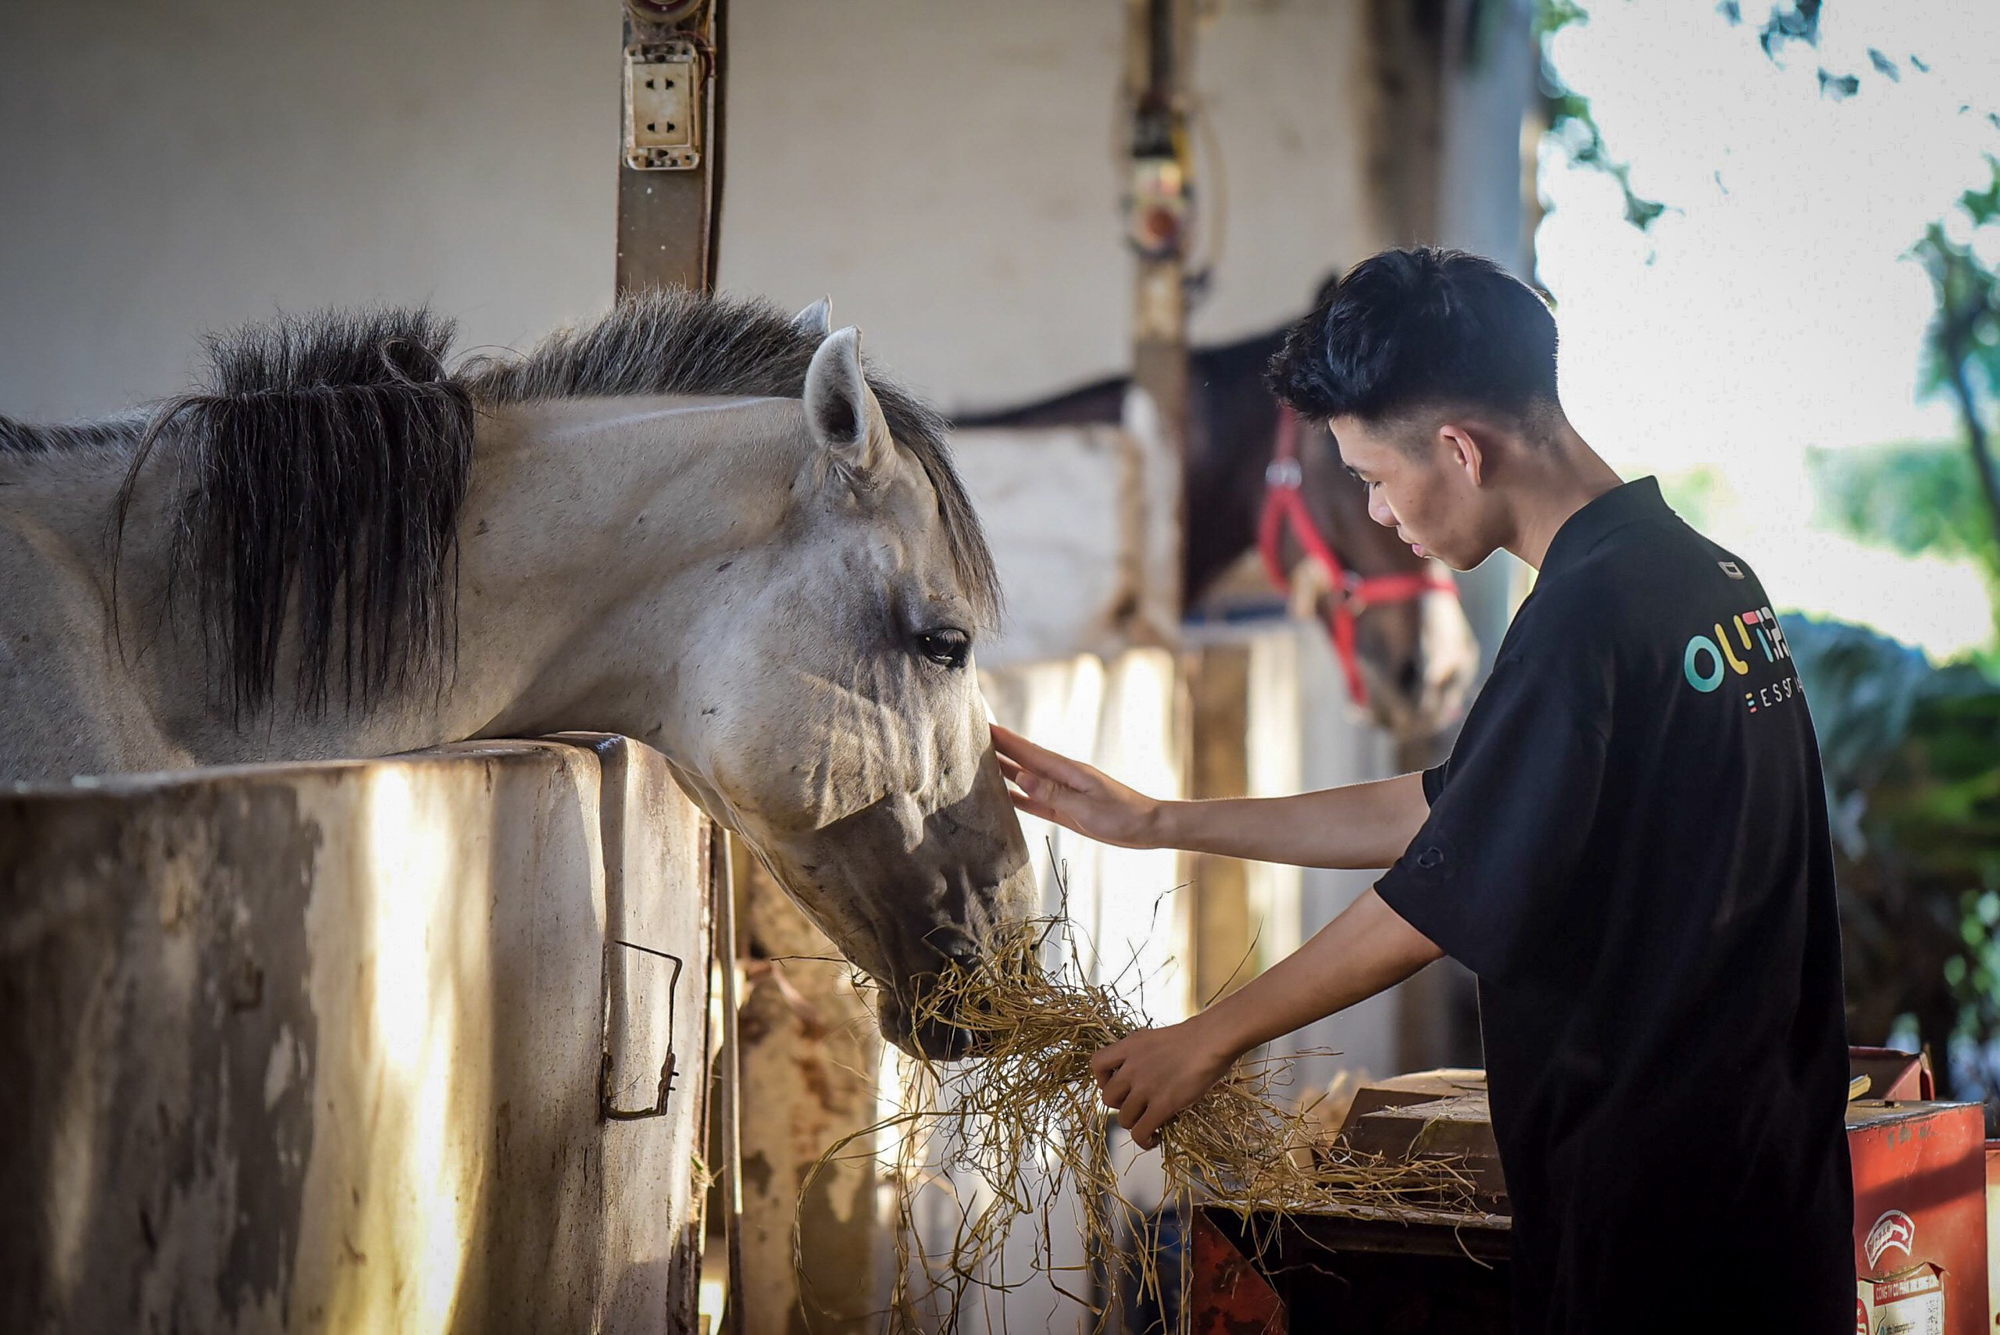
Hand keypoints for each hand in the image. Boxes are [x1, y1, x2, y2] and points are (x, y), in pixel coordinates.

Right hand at [991, 724, 1165, 848]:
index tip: (982, 723)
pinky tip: (1003, 795)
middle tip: (971, 737)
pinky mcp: (1064, 810)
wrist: (1147, 827)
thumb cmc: (1122, 815)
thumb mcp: (1086, 806)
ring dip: (1004, 770)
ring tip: (978, 762)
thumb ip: (1052, 793)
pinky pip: (1034, 801)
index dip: (1004, 738)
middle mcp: (1060, 778)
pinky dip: (1017, 797)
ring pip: (1025, 779)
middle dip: (998, 748)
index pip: (1027, 751)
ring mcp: (1061, 793)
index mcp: (1066, 770)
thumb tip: (1020, 777)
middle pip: (1022, 760)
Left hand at [1089, 1017, 1236, 1149]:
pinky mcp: (1162, 1105)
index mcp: (1130, 1046)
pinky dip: (1144, 1140)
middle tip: (1137, 1106)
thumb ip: (1145, 1055)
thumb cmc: (1195, 1036)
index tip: (1117, 1084)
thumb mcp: (1158, 1039)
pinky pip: (1140, 1132)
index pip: (1097, 1064)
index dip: (1103, 1080)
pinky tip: (1154, 1138)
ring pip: (1123, 1119)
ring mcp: (1145, 1087)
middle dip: (1121, 1106)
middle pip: (1108, 1098)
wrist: (1212, 1039)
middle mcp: (1132, 1067)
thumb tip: (1148, 1071)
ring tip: (1148, 1124)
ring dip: (1135, 1124)